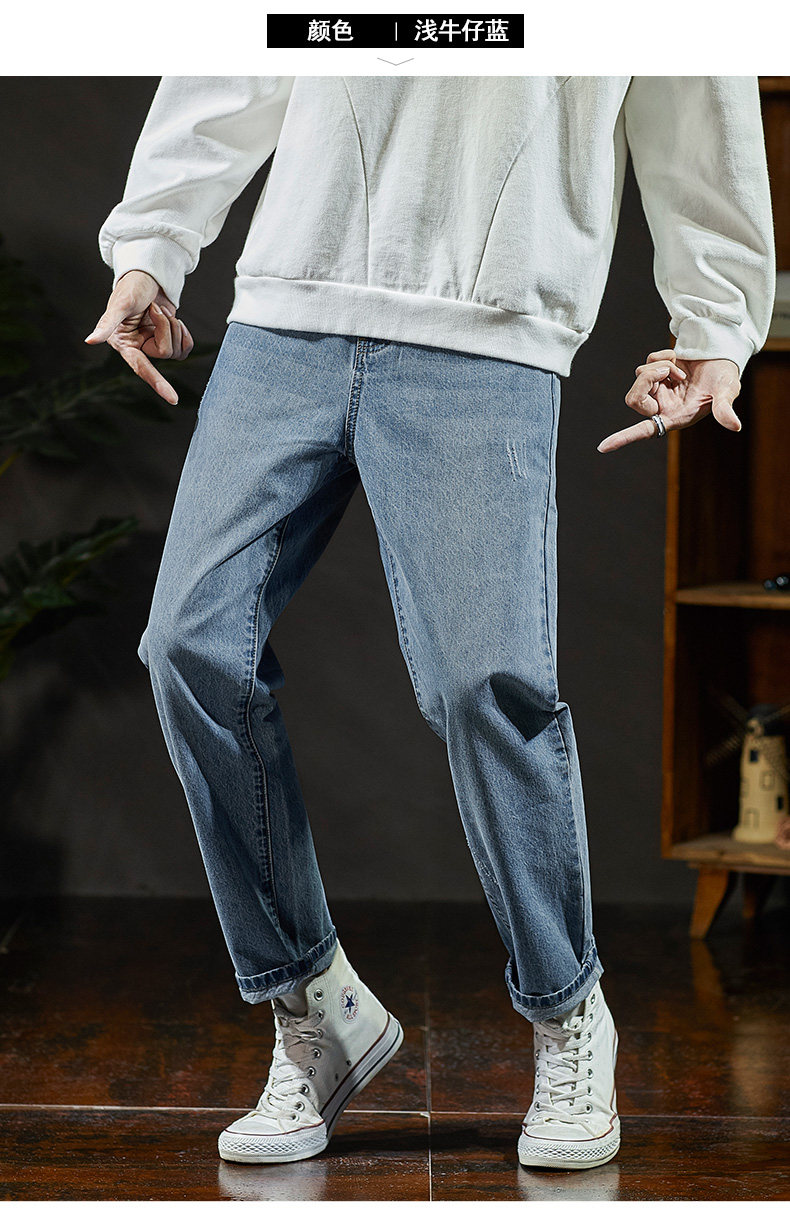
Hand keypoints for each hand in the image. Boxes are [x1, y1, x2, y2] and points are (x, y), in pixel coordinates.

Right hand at [84, 269, 193, 405]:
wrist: (147, 277)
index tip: (173, 399)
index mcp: (123, 344)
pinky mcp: (168, 342)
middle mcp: (139, 348)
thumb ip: (106, 324)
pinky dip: (183, 332)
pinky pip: (185, 347)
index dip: (157, 382)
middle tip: (154, 308)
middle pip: (166, 352)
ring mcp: (155, 346)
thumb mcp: (120, 304)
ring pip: (177, 350)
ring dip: (173, 325)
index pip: (142, 368)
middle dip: (165, 327)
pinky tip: (173, 320)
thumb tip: (90, 341)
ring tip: (159, 311)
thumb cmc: (131, 287)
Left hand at [597, 350, 741, 452]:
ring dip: (658, 367)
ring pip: (638, 378)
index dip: (624, 438)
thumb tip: (735, 427)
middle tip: (667, 371)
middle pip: (633, 398)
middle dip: (646, 380)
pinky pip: (646, 364)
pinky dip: (661, 358)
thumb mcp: (728, 392)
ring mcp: (658, 390)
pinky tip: (677, 361)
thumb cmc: (726, 377)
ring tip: (679, 369)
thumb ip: (725, 409)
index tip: (602, 447)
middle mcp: (663, 406)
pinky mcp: (656, 374)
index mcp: (675, 417)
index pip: (645, 431)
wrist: (723, 355)